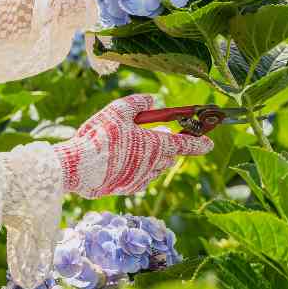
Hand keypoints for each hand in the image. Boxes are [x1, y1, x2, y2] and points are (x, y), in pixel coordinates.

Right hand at [53, 94, 213, 197]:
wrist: (77, 167)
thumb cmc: (100, 137)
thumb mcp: (118, 110)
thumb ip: (138, 102)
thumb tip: (153, 99)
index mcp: (156, 146)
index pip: (187, 146)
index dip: (200, 143)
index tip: (209, 142)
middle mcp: (152, 166)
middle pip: (170, 156)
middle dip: (169, 145)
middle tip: (160, 132)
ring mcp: (139, 180)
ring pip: (155, 168)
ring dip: (154, 157)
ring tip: (139, 144)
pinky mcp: (126, 189)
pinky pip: (140, 178)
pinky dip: (139, 168)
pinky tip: (124, 160)